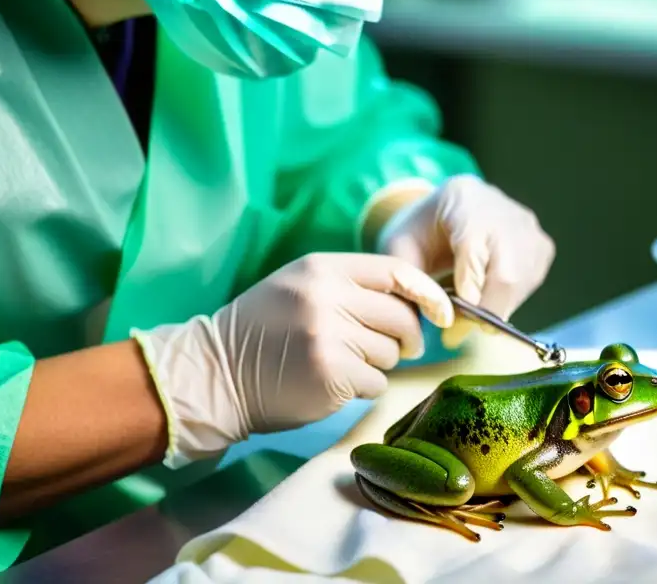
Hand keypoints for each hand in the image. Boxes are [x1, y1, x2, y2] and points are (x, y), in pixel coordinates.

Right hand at [132, 253, 453, 468]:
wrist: (216, 373)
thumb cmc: (263, 331)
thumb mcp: (300, 287)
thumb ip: (350, 285)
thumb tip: (416, 300)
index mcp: (322, 268)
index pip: (395, 271)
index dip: (426, 294)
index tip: (440, 312)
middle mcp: (327, 297)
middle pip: (401, 316)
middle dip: (405, 337)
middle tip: (391, 348)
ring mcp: (329, 336)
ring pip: (390, 352)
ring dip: (376, 363)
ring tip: (341, 362)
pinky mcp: (331, 375)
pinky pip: (376, 382)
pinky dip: (362, 388)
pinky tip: (333, 383)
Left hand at [377, 175, 554, 342]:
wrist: (448, 208)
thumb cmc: (421, 229)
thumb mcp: (400, 247)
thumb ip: (412, 279)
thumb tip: (441, 317)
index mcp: (464, 200)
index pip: (473, 250)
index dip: (466, 292)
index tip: (450, 325)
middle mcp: (504, 211)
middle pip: (507, 273)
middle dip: (483, 311)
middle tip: (457, 332)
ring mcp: (528, 228)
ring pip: (522, 285)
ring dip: (494, 309)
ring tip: (466, 314)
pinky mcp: (542, 246)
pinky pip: (530, 286)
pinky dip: (508, 302)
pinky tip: (485, 299)